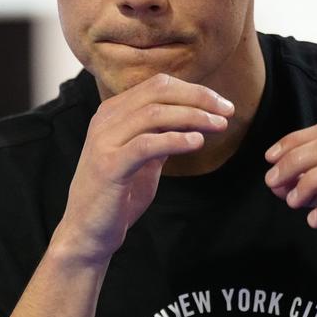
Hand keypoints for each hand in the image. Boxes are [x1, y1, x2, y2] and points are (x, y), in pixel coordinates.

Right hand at [53, 73, 233, 267]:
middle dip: (199, 98)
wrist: (88, 231)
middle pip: (158, 92)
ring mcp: (104, 141)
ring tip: (220, 126)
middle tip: (227, 111)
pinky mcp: (108, 166)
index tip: (222, 105)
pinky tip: (197, 142)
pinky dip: (175, 140)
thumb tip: (193, 117)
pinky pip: (146, 144)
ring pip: (154, 114)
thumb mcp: (144, 158)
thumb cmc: (118, 195)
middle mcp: (105, 120)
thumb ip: (161, 135)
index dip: (194, 90)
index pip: (158, 86)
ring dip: (193, 117)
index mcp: (113, 113)